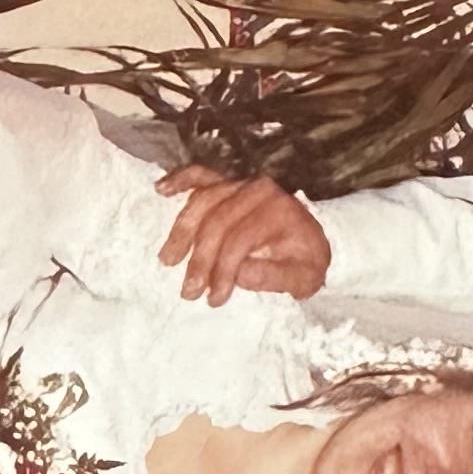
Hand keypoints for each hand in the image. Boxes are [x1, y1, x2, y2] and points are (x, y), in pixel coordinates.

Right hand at [157, 163, 329, 305]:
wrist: (312, 240)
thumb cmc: (305, 261)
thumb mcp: (304, 278)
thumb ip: (275, 277)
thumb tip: (238, 275)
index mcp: (279, 211)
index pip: (240, 239)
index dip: (223, 270)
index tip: (214, 298)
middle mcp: (259, 190)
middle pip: (217, 222)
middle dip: (199, 259)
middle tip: (188, 290)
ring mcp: (242, 182)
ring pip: (203, 201)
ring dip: (182, 231)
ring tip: (168, 259)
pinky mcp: (229, 181)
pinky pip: (201, 175)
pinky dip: (180, 180)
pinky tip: (160, 189)